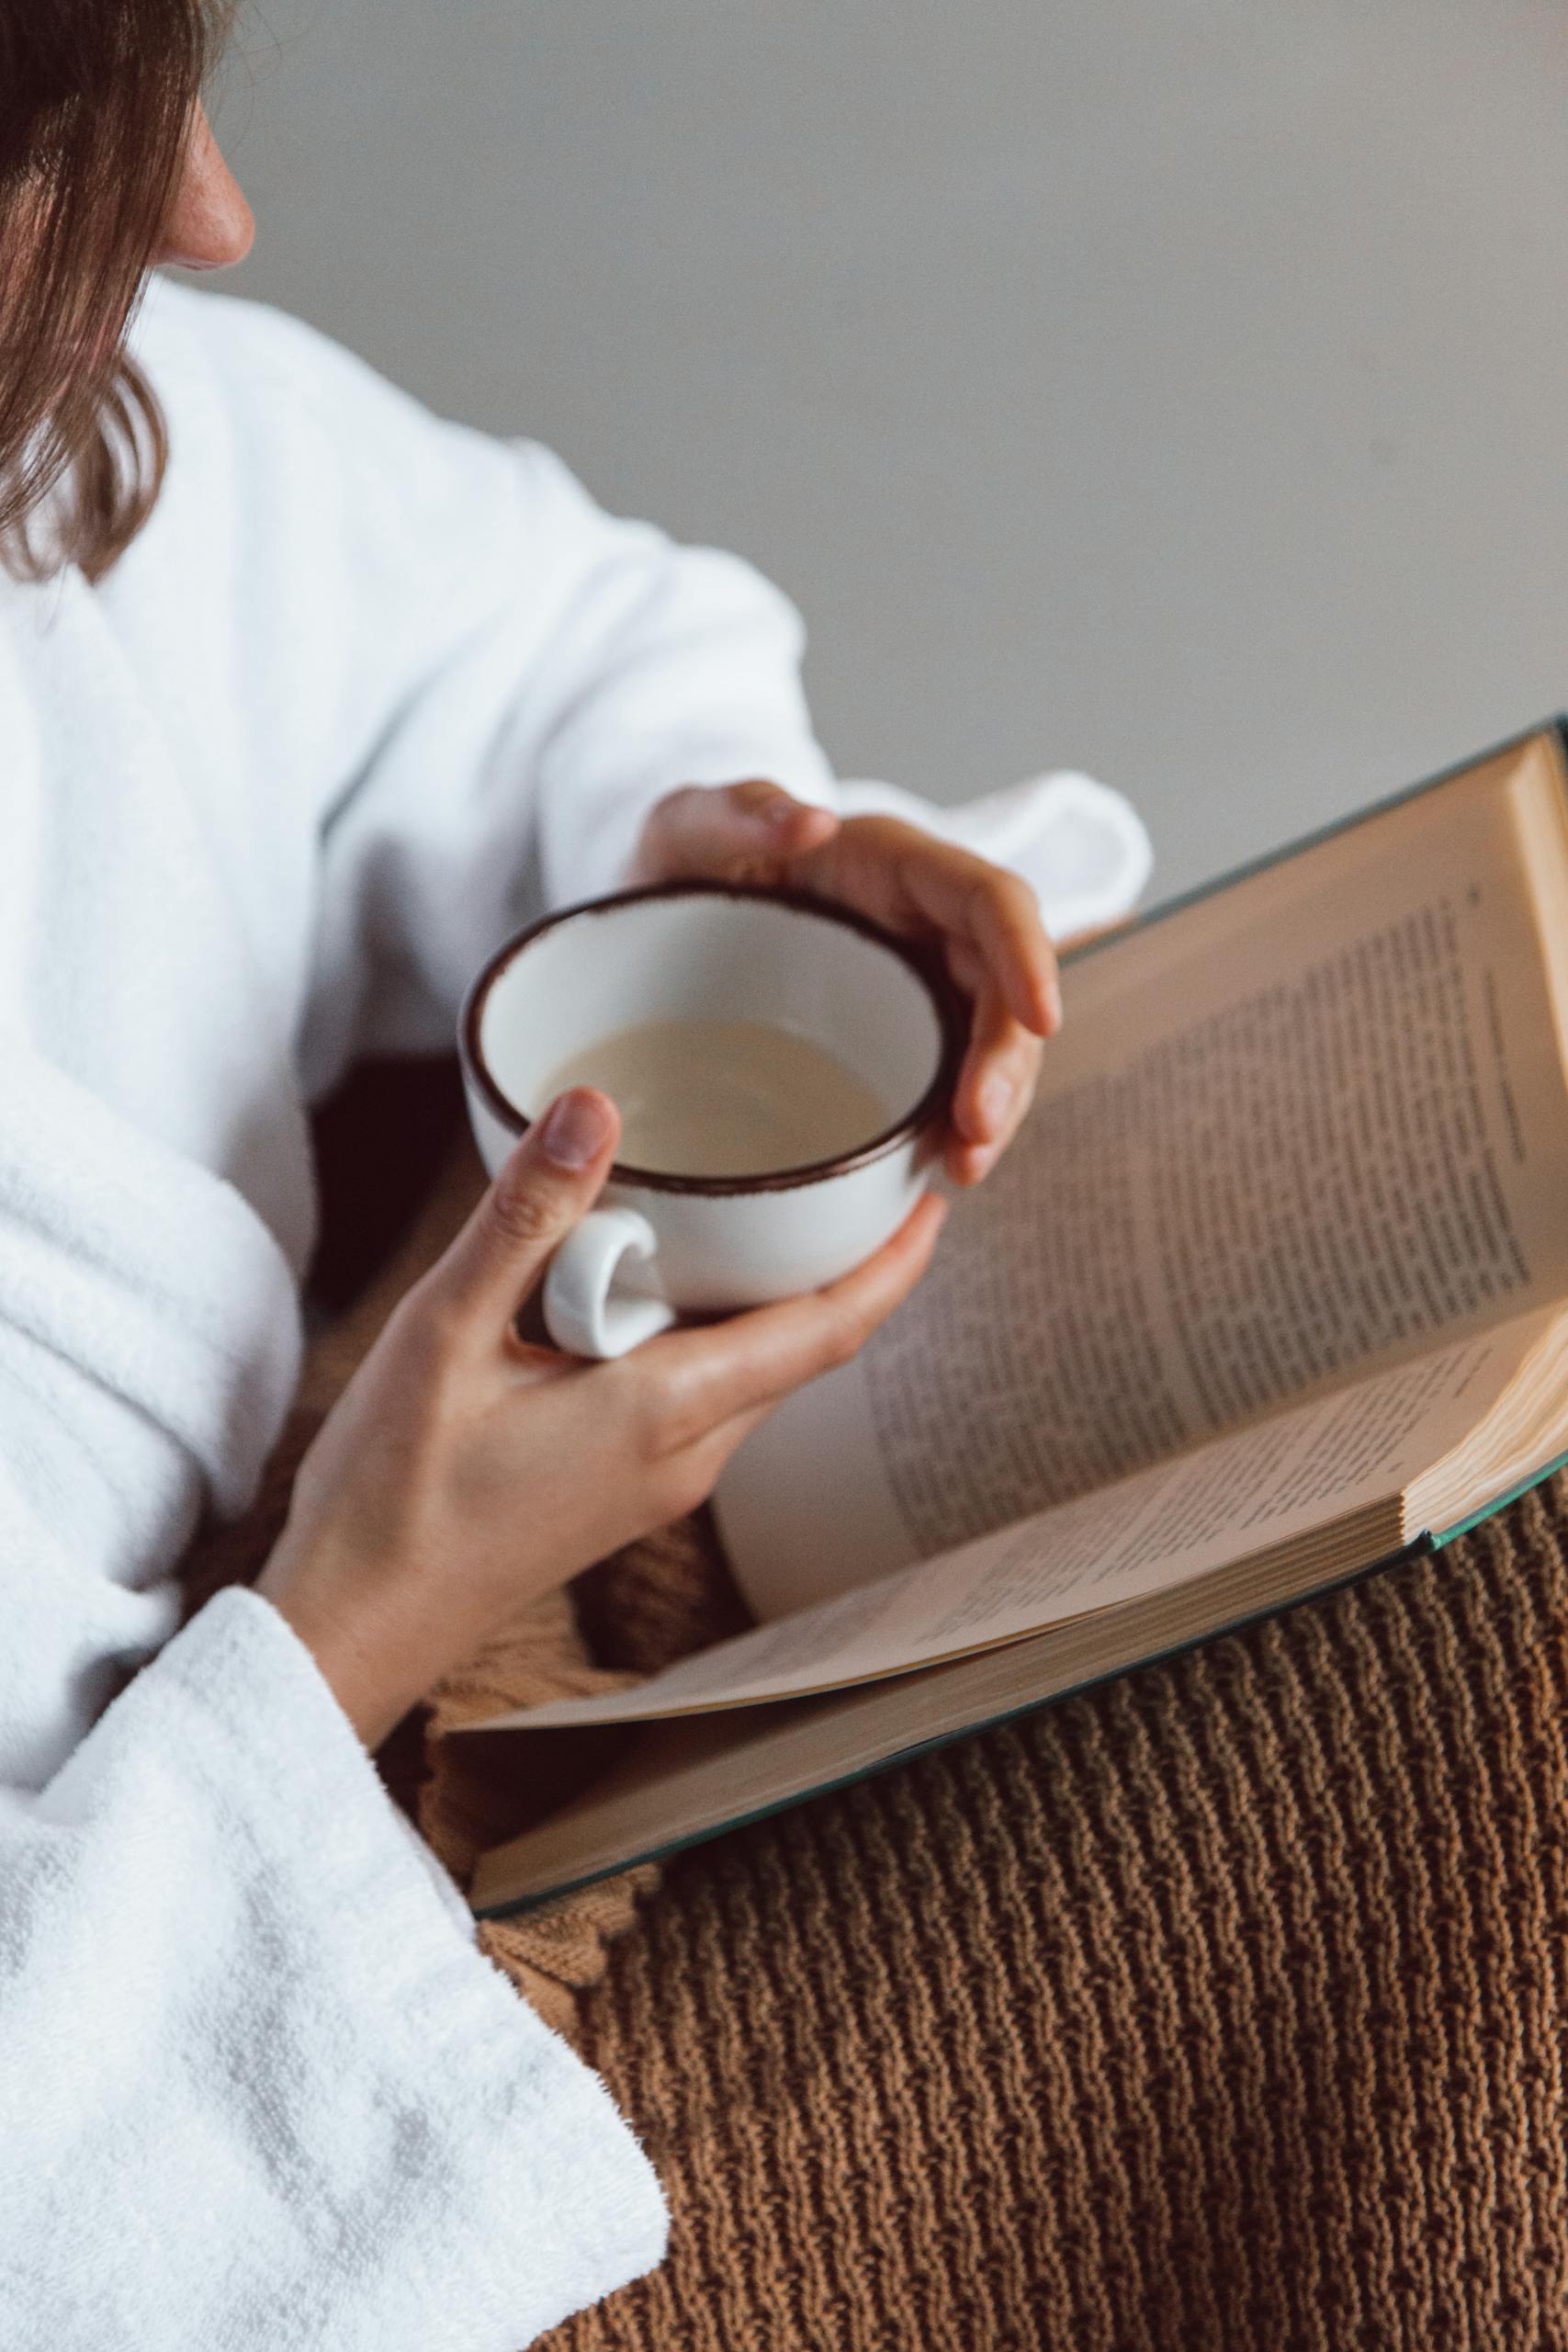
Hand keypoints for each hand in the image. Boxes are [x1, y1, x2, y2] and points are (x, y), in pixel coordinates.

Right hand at [256, 1087, 943, 1746]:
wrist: (350, 1626)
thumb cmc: (390, 1495)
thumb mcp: (444, 1333)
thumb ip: (524, 1218)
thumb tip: (597, 1107)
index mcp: (666, 1412)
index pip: (828, 1329)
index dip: (895, 1261)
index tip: (937, 1190)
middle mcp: (687, 1457)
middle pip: (807, 1346)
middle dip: (850, 1263)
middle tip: (863, 1167)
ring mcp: (660, 1483)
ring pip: (757, 1372)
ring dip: (781, 1297)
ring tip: (780, 1206)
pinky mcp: (626, 1492)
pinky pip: (707, 1396)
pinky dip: (719, 1330)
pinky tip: (671, 1281)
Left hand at [633, 779, 1060, 1182]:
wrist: (648, 928)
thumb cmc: (675, 863)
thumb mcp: (684, 825)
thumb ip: (735, 812)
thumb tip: (813, 822)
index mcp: (894, 865)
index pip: (989, 901)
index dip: (1028, 956)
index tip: (1043, 1021)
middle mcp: (921, 926)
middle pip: (1002, 991)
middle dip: (1007, 1065)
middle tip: (974, 1138)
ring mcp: (912, 988)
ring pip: (984, 1048)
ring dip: (989, 1111)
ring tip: (960, 1169)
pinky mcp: (892, 1042)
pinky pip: (940, 1086)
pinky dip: (946, 1133)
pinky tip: (931, 1177)